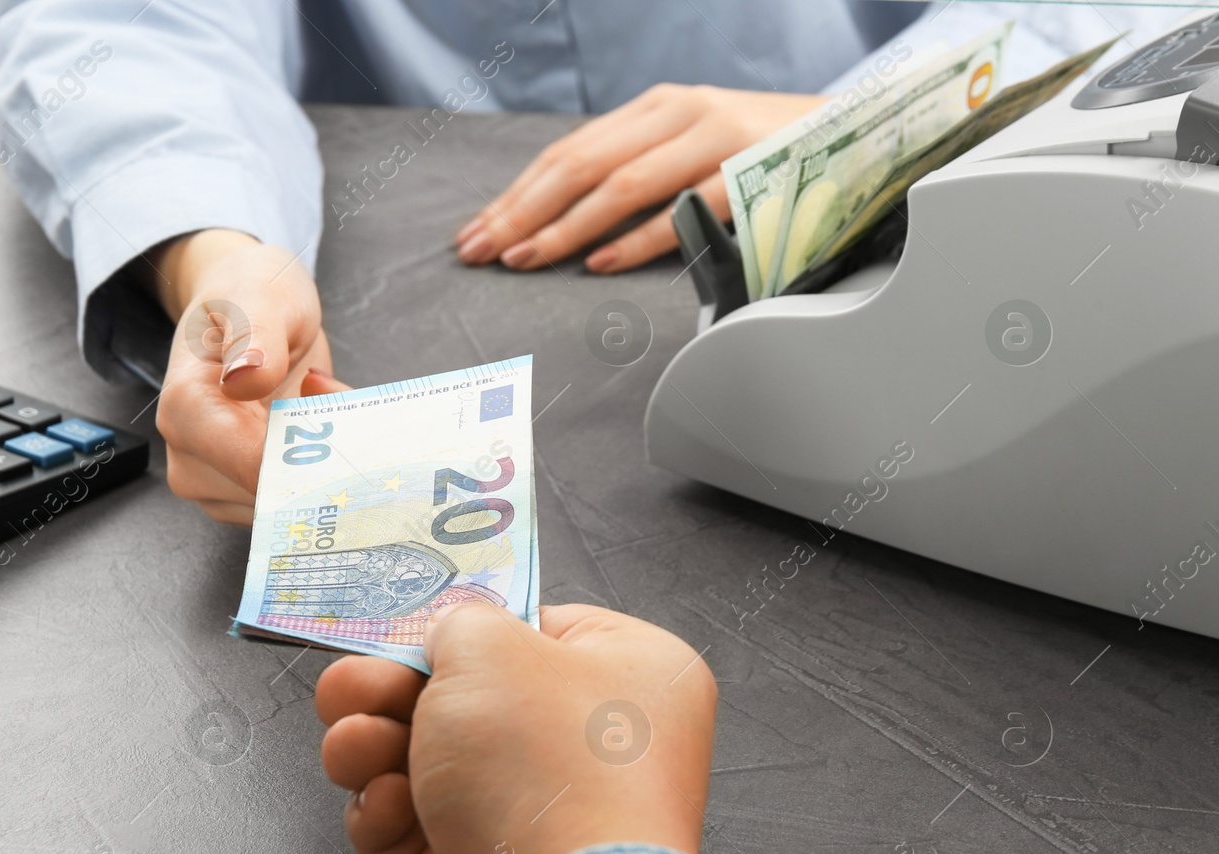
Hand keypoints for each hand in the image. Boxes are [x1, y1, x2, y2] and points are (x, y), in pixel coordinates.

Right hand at [151, 229, 348, 524]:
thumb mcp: (260, 295)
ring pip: (291, 502)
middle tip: (335, 397)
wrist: (242, 303)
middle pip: (276, 492)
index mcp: (187, 410)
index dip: (308, 461)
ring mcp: (214, 484)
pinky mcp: (240, 495)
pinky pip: (292, 501)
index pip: (251, 468)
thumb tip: (248, 378)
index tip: (346, 432)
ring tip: (321, 401)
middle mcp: (190, 458)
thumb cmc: (247, 293)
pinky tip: (315, 425)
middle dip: (323, 457)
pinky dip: (318, 470)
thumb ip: (256, 334)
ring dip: (326, 463)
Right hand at [316, 602, 715, 853]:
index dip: (467, 631)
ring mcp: (544, 822)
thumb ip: (457, 624)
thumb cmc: (544, 769)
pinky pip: (419, 833)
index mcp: (632, 676)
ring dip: (373, 747)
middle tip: (346, 687)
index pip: (539, 632)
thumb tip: (448, 641)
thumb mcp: (488, 645)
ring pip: (431, 766)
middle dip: (391, 692)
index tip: (408, 633)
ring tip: (357, 747)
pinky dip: (389, 816)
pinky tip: (388, 807)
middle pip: (469, 702)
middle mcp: (597, 750)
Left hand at [454, 85, 825, 273]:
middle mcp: (681, 113)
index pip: (569, 151)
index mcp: (657, 107)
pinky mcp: (751, 173)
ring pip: (623, 183)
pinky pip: (684, 209)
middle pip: (581, 164)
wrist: (860, 135)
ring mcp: (717, 140)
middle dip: (523, 211)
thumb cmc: (765, 153)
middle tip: (482, 250)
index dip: (517, 192)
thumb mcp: (690, 147)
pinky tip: (600, 263)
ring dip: (566, 227)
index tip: (477, 230)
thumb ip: (637, 168)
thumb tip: (560, 217)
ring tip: (525, 258)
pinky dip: (638, 238)